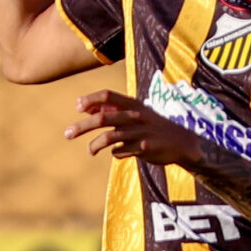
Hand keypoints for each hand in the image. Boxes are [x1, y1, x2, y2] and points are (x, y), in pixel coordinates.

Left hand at [65, 89, 202, 166]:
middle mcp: (135, 116)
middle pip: (103, 118)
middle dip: (82, 126)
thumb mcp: (136, 114)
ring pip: (109, 137)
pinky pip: (121, 151)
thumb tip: (86, 108)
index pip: (108, 96)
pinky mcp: (144, 148)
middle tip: (67, 134)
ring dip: (94, 145)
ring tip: (90, 151)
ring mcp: (140, 132)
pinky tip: (119, 153)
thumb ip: (113, 111)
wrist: (182, 143)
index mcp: (133, 105)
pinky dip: (116, 153)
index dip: (91, 100)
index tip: (77, 107)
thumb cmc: (153, 127)